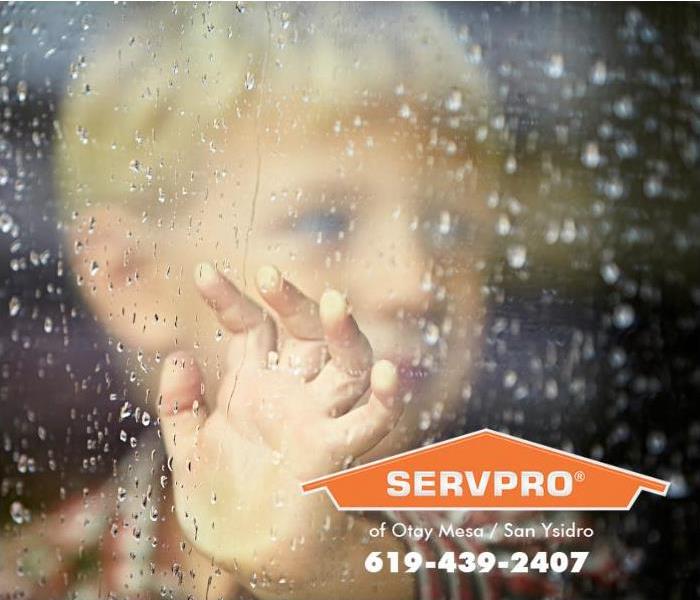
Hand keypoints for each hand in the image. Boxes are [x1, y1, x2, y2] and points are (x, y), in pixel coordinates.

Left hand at [157, 263, 404, 595]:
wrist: (249, 557)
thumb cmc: (221, 503)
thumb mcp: (188, 450)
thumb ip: (180, 405)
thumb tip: (176, 355)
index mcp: (255, 386)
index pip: (250, 328)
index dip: (229, 299)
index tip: (202, 272)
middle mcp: (289, 394)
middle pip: (302, 333)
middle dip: (290, 301)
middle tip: (269, 273)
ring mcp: (315, 420)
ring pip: (344, 365)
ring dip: (344, 334)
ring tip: (335, 302)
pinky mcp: (334, 454)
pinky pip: (369, 422)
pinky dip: (383, 398)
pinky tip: (386, 372)